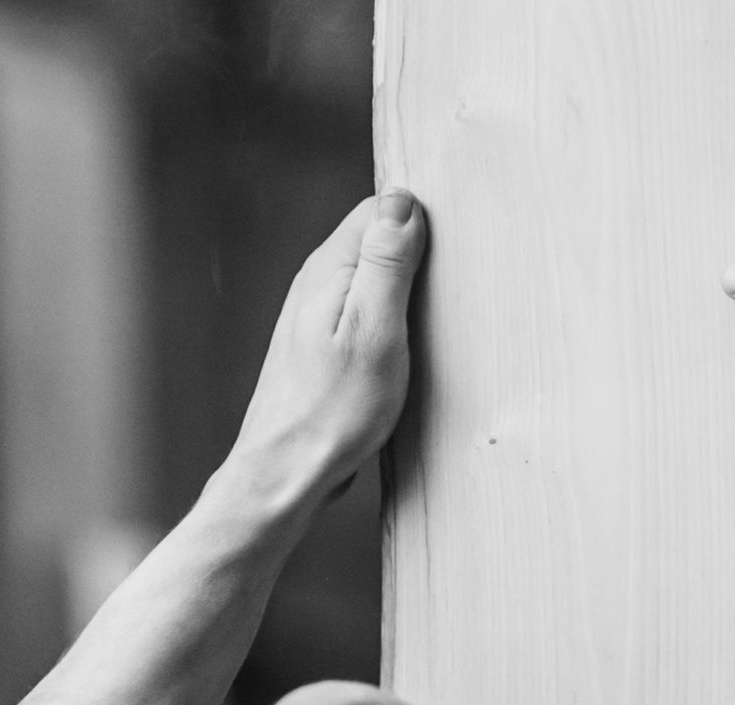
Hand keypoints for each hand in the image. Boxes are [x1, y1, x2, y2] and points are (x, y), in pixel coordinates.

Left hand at [225, 190, 428, 512]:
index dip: (421, 222)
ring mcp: (317, 315)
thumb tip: (402, 202)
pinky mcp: (323, 346)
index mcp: (329, 268)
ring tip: (428, 323)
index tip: (447, 258)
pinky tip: (404, 348)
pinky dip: (391, 321)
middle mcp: (317, 283)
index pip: (382, 208)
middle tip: (443, 297)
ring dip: (405, 291)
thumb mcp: (374, 329)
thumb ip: (387, 263)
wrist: (287, 472)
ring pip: (373, 278)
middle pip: (378, 240)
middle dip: (416, 256)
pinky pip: (365, 312)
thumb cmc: (331, 412)